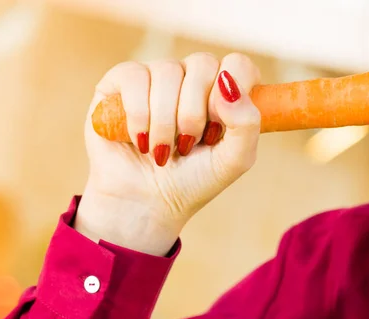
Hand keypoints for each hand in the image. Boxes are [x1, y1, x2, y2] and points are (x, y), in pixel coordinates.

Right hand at [74, 53, 261, 255]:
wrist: (146, 203)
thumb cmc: (194, 180)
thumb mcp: (234, 160)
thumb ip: (247, 123)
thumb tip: (229, 85)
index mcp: (223, 92)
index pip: (238, 64)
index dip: (231, 92)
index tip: (218, 127)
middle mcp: (191, 77)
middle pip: (202, 64)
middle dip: (194, 114)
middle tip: (188, 145)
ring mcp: (157, 76)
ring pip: (168, 71)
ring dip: (165, 122)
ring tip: (163, 152)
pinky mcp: (121, 82)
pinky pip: (135, 76)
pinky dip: (139, 115)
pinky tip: (139, 140)